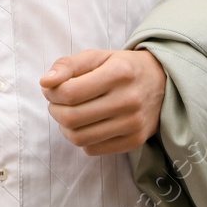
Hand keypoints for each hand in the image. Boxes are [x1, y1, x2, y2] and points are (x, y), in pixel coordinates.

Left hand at [39, 48, 166, 155]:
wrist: (162, 83)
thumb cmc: (122, 68)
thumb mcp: (96, 56)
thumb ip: (67, 65)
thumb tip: (44, 82)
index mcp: (118, 74)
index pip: (70, 92)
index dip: (51, 92)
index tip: (50, 88)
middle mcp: (129, 100)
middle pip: (72, 118)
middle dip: (54, 110)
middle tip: (56, 102)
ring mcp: (133, 124)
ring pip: (79, 138)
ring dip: (64, 127)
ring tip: (68, 113)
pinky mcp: (135, 141)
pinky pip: (93, 150)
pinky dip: (81, 139)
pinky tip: (85, 125)